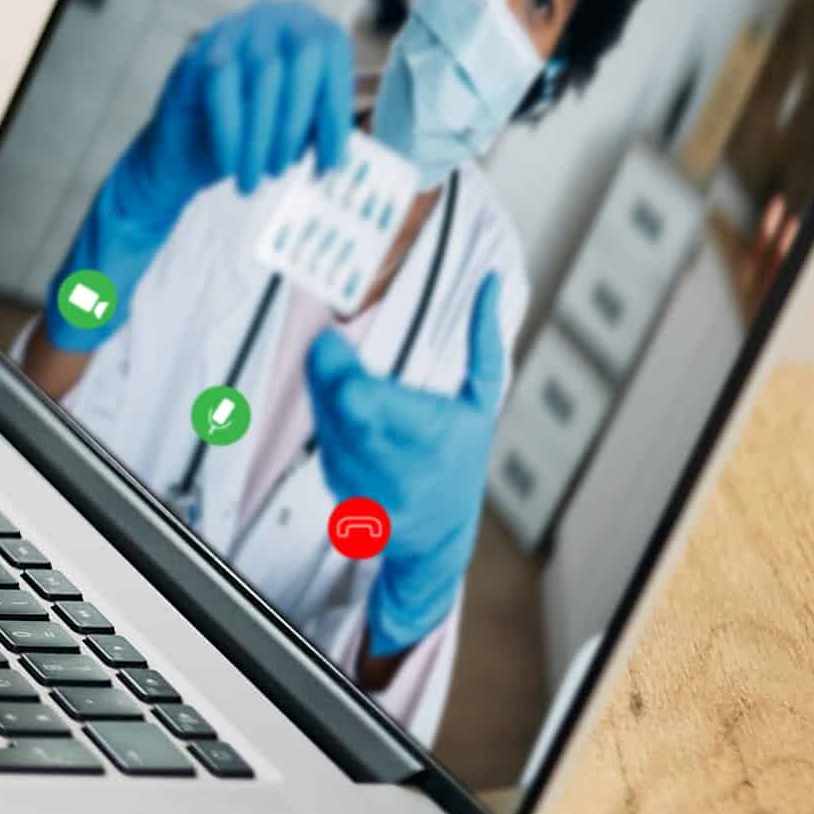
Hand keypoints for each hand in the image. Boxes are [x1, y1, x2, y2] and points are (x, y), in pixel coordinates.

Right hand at [52, 0, 356, 347]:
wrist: (184, 148)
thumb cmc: (254, 133)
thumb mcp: (303, 122)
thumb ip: (333, 114)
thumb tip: (376, 119)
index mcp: (313, 27)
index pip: (334, 60)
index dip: (334, 113)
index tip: (331, 163)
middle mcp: (277, 17)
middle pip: (300, 63)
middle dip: (294, 126)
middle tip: (284, 172)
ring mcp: (235, 29)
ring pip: (261, 78)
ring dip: (260, 136)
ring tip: (257, 177)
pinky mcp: (199, 53)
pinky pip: (221, 91)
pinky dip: (230, 134)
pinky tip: (231, 164)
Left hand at [308, 286, 510, 642]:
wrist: (439, 532)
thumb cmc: (461, 454)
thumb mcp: (481, 402)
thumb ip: (483, 343)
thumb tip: (490, 281)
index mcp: (434, 434)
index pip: (366, 399)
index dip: (338, 369)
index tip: (329, 336)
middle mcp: (397, 464)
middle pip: (337, 406)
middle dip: (325, 370)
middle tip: (325, 343)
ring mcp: (365, 483)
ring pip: (325, 423)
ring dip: (324, 394)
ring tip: (340, 378)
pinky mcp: (340, 493)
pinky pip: (323, 444)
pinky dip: (328, 424)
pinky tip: (345, 417)